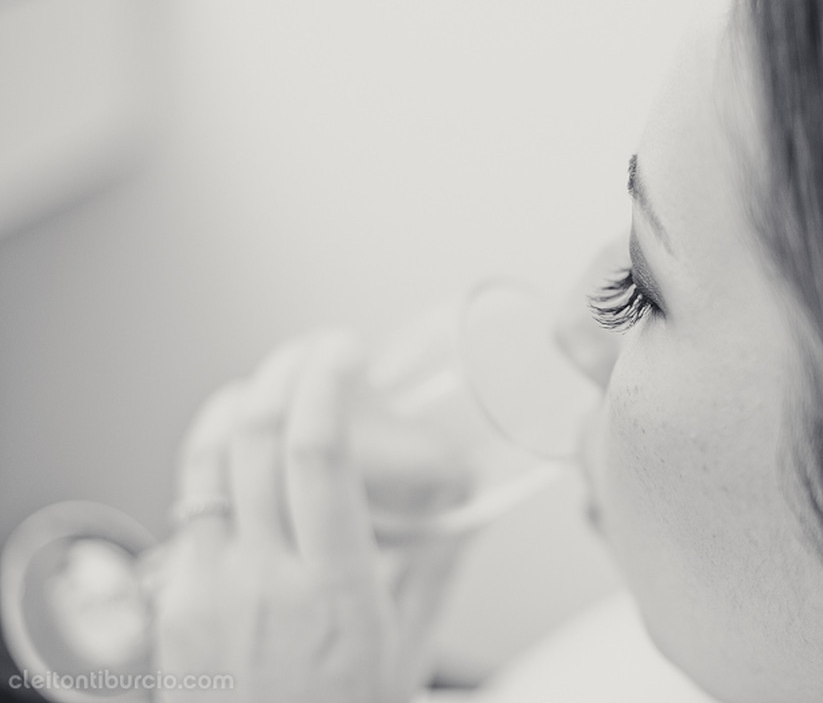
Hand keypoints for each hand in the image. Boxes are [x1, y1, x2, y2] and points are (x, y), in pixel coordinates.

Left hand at [147, 333, 464, 702]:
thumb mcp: (406, 653)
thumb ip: (438, 575)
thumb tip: (473, 517)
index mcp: (334, 589)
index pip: (319, 455)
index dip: (328, 383)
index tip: (344, 349)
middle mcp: (263, 579)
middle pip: (257, 438)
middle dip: (284, 371)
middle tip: (312, 349)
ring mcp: (207, 588)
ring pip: (207, 460)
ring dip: (238, 401)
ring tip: (268, 378)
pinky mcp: (171, 601)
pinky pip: (187, 505)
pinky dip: (212, 457)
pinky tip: (234, 448)